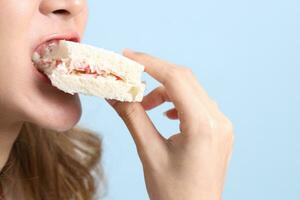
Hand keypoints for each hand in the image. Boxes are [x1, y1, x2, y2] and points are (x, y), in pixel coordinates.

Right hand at [106, 49, 233, 199]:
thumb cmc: (173, 194)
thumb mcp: (149, 152)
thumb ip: (132, 117)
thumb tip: (114, 94)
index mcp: (203, 126)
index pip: (175, 79)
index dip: (149, 63)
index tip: (127, 56)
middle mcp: (218, 120)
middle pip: (185, 80)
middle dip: (155, 74)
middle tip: (130, 76)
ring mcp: (222, 124)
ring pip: (191, 90)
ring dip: (166, 91)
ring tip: (146, 105)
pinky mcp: (219, 130)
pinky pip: (198, 103)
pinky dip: (177, 101)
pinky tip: (166, 115)